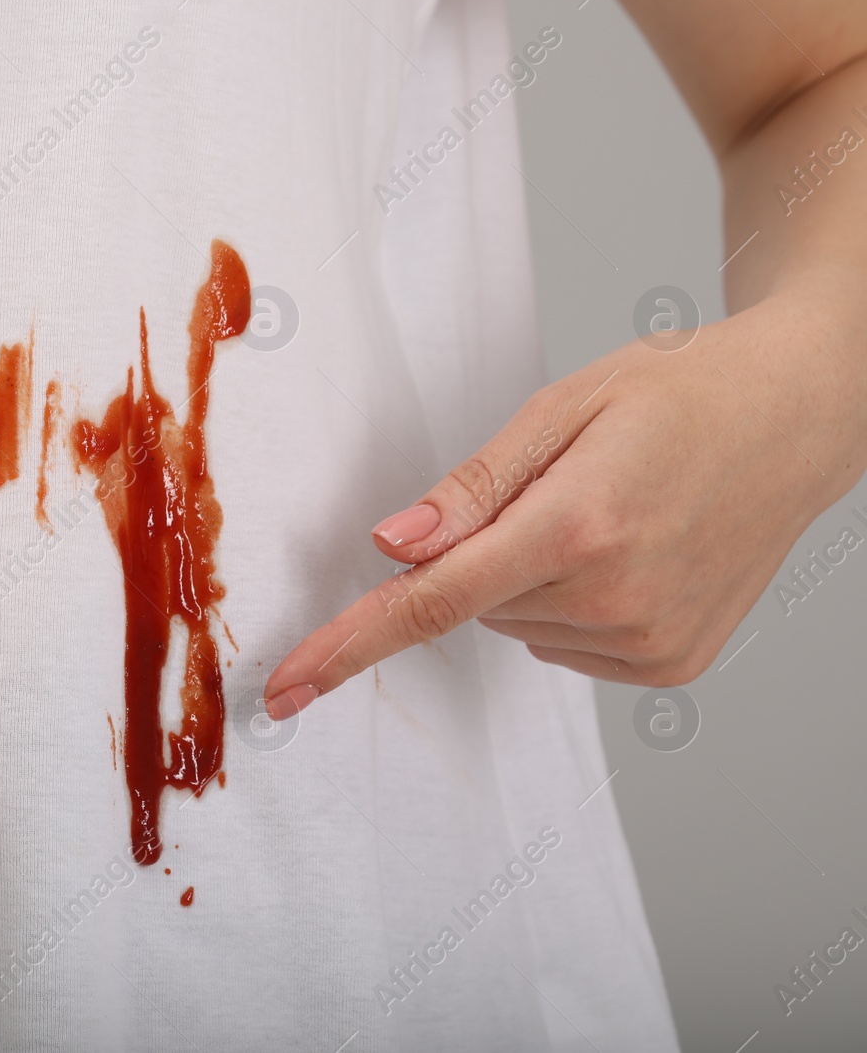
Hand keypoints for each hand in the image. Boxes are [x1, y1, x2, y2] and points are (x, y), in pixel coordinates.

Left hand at [263, 295, 866, 719]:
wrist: (798, 418)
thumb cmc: (680, 392)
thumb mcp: (564, 408)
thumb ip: (470, 489)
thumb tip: (389, 549)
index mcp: (578, 525)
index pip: (430, 603)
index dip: (346, 646)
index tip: (284, 690)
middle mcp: (615, 598)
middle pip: (472, 603)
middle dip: (485, 552)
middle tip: (561, 488)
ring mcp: (649, 642)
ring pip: (516, 625)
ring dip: (531, 577)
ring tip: (609, 512)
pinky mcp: (670, 665)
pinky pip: (564, 646)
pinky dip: (571, 605)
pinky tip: (628, 552)